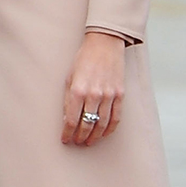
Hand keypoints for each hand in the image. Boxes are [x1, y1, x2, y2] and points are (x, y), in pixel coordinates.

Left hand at [62, 30, 125, 145]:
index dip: (67, 133)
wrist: (105, 44)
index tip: (65, 139)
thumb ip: (68, 99)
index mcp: (78, 90)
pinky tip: (103, 134)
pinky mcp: (120, 94)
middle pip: (87, 125)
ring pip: (102, 124)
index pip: (71, 120)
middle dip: (80, 137)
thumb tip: (67, 120)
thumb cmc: (84, 60)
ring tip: (88, 142)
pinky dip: (109, 129)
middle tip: (76, 142)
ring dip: (94, 136)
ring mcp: (109, 95)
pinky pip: (116, 117)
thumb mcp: (69, 78)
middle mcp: (94, 95)